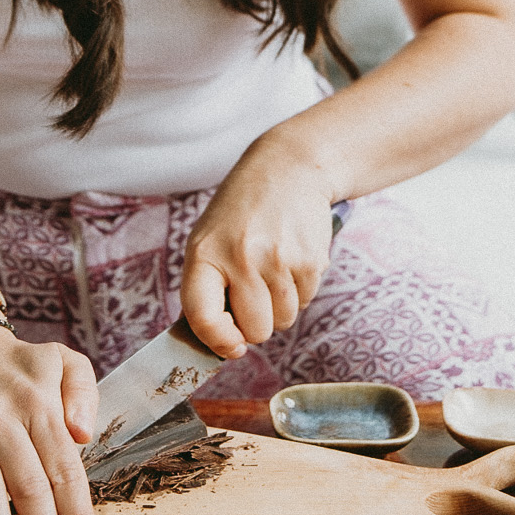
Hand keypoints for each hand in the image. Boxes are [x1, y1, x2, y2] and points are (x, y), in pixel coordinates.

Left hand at [180, 140, 334, 355]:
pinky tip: (292, 258)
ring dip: (280, 305)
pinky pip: (306, 301)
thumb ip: (208, 288)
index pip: (204, 317)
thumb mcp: (209, 239)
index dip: (218, 342)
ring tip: (273, 267)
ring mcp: (278, 259)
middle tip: (255, 291)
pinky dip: (300, 289)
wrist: (289, 167)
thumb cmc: (242, 212)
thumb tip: (219, 344)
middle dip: (257, 321)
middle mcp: (241, 257)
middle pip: (255, 330)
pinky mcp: (311, 260)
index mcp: (205, 253)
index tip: (231, 347)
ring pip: (284, 321)